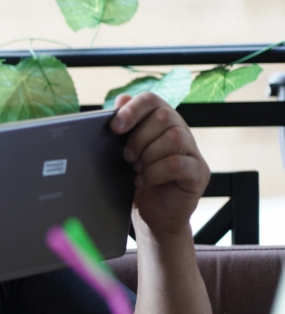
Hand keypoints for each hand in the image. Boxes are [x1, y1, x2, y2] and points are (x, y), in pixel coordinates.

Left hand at [110, 92, 209, 236]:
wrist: (152, 215)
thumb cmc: (138, 180)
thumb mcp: (125, 152)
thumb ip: (124, 127)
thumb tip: (121, 98)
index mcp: (162, 122)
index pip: (152, 100)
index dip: (133, 109)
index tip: (115, 127)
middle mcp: (181, 131)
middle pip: (164, 116)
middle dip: (139, 137)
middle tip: (127, 157)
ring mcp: (193, 152)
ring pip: (174, 137)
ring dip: (148, 154)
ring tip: (137, 169)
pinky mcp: (199, 173)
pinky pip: (178, 164)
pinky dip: (155, 172)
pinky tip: (143, 181)